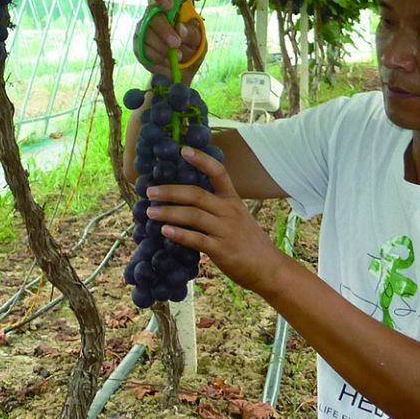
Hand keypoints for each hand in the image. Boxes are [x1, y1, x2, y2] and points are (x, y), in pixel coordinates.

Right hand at [142, 0, 196, 77]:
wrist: (183, 70)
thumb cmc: (191, 48)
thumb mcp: (199, 40)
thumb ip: (191, 33)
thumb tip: (179, 28)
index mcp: (169, 7)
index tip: (168, 6)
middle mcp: (153, 15)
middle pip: (152, 16)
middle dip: (164, 31)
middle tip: (176, 44)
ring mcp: (143, 30)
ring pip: (146, 35)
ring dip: (162, 49)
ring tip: (176, 58)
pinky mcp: (138, 46)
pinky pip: (142, 51)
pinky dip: (156, 59)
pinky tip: (166, 63)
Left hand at [145, 146, 286, 296]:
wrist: (269, 269)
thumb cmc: (249, 242)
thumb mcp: (238, 217)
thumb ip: (217, 207)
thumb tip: (188, 199)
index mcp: (233, 200)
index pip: (218, 172)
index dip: (201, 160)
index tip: (183, 150)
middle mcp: (229, 211)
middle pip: (197, 195)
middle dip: (170, 191)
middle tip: (150, 191)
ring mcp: (225, 230)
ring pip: (193, 215)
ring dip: (169, 212)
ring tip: (150, 211)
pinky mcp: (221, 250)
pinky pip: (196, 239)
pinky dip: (179, 234)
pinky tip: (165, 231)